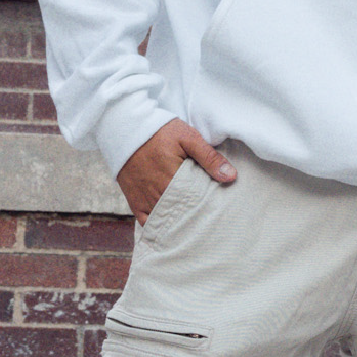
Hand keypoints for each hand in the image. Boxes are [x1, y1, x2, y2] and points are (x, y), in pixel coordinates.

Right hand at [114, 117, 235, 220]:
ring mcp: (145, 199)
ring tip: (194, 224)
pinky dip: (158, 226)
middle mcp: (158, 194)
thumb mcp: (188, 138)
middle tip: (210, 219)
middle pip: (183, 215)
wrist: (125, 128)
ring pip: (166, 220)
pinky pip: (146, 222)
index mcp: (174, 180)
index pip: (197, 204)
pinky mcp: (134, 200)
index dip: (209, 208)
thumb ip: (209, 157)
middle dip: (196, 217)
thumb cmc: (159, 131)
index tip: (219, 209)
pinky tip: (169, 228)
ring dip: (179, 222)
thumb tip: (231, 176)